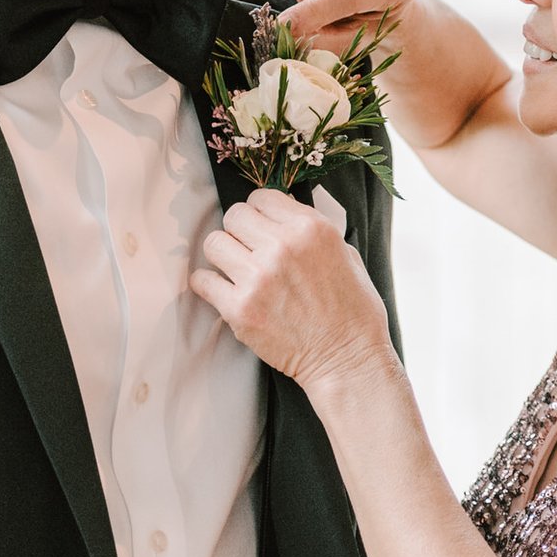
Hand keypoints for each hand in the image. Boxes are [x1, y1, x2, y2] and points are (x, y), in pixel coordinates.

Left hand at [191, 189, 396, 396]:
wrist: (347, 359)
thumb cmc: (353, 311)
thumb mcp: (345, 254)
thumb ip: (311, 231)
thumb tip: (281, 216)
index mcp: (311, 228)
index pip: (261, 197)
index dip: (259, 213)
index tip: (260, 228)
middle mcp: (282, 246)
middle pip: (233, 216)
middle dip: (239, 232)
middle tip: (248, 250)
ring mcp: (258, 277)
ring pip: (214, 243)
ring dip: (223, 256)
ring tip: (235, 271)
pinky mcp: (240, 309)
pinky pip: (202, 281)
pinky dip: (208, 286)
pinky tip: (223, 291)